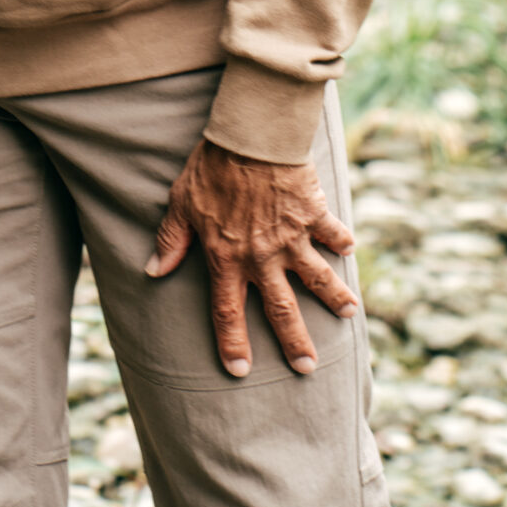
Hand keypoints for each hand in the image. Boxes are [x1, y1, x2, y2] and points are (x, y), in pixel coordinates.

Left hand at [146, 141, 360, 377]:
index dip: (233, 343)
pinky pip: (332, 232)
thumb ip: (171, 240)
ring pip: (317, 278)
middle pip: (280, 309)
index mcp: (227, 259)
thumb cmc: (211, 168)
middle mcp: (262, 257)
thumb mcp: (181, 204)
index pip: (227, 312)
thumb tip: (155, 271)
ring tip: (351, 315)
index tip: (240, 370)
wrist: (250, 137)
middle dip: (295, 342)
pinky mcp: (312, 214)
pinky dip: (341, 241)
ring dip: (335, 298)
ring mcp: (291, 237)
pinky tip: (350, 250)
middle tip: (307, 368)